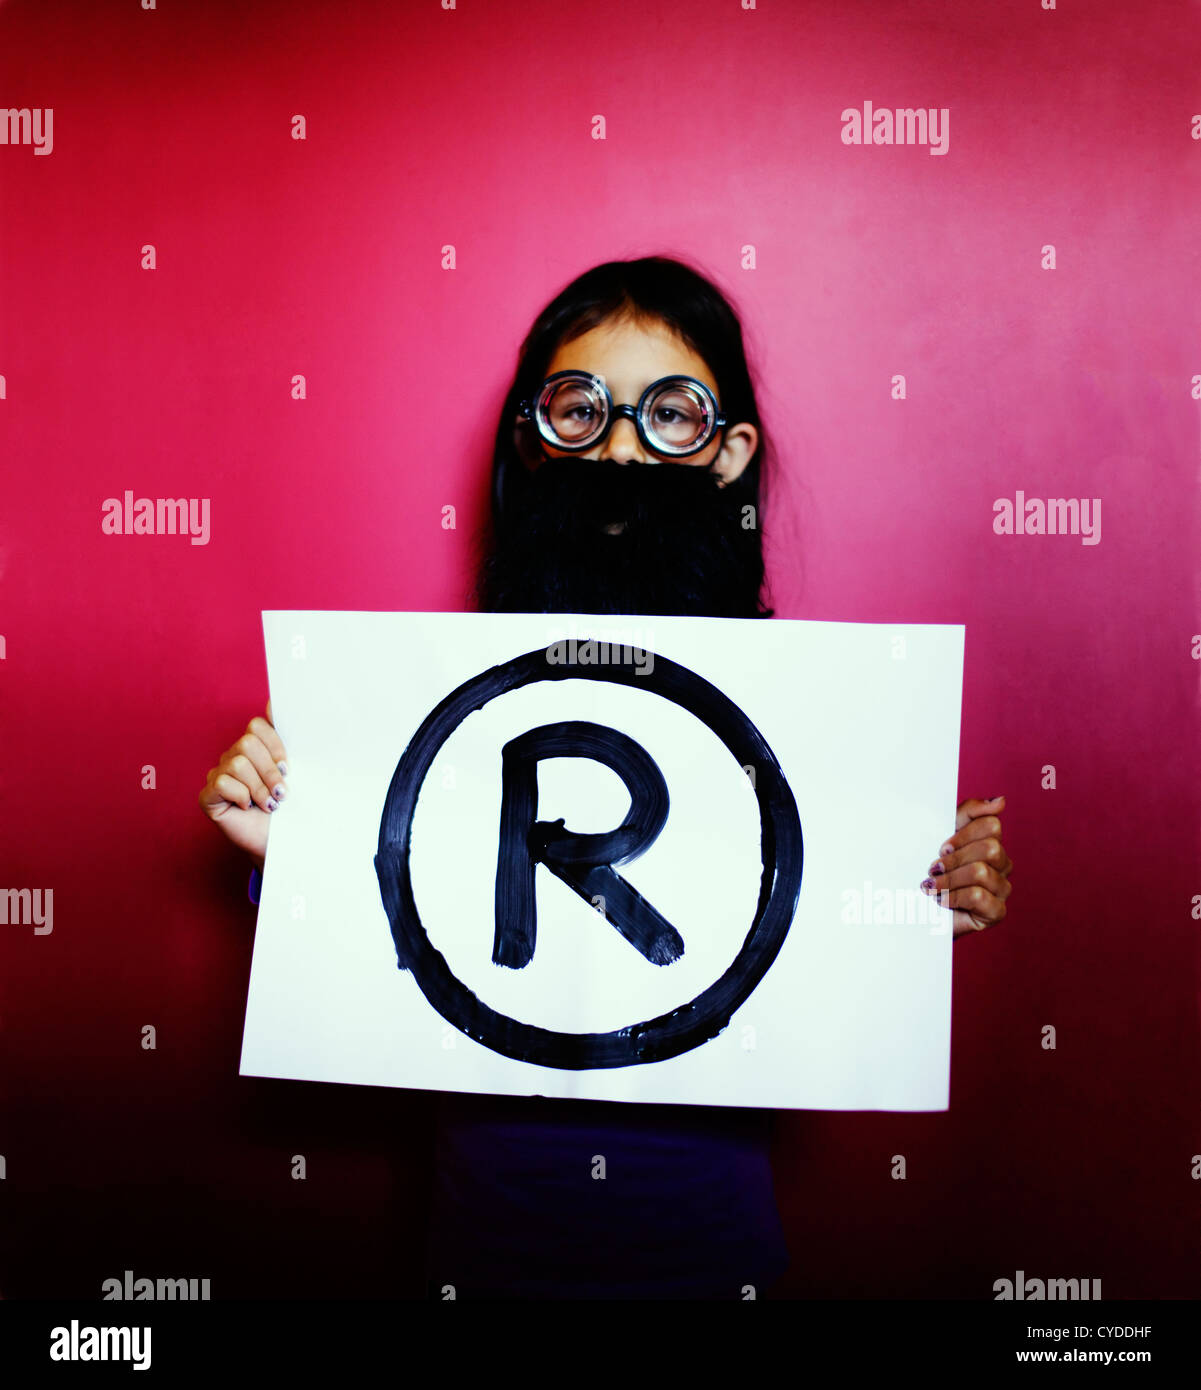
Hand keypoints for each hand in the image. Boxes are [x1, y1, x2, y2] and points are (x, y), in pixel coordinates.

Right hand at [198, 700, 288, 866]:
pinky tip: (247, 807)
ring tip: (270, 804)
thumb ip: (287, 740)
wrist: (282, 842)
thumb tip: (274, 703)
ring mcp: (218, 775)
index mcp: (256, 748)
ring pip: (237, 763)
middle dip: (270, 770)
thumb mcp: (295, 772)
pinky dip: (242, 796)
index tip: (288, 766)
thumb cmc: (290, 808)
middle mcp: (234, 756)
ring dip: (260, 788)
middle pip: (248, 743)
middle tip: (281, 792)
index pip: (258, 725)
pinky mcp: (208, 795)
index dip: (276, 744)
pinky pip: (222, 783)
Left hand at [920, 795, 1011, 938]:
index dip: (962, 835)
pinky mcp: (996, 911)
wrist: (915, 908)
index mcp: (991, 842)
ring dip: (949, 879)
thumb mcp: (944, 833)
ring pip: (982, 872)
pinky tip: (942, 900)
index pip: (991, 825)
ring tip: (932, 886)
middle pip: (990, 848)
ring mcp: (1002, 888)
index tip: (941, 848)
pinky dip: (954, 897)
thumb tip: (1000, 801)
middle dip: (955, 859)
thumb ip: (970, 812)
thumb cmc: (931, 869)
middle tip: (934, 869)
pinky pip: (980, 897)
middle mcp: (1002, 864)